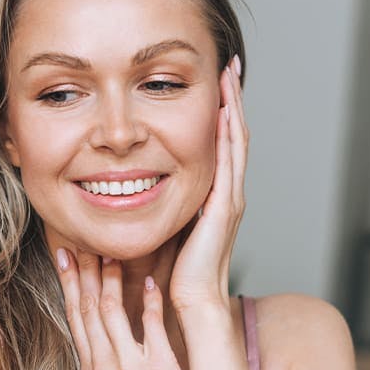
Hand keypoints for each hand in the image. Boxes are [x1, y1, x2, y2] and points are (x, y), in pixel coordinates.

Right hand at [55, 248, 197, 369]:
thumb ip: (104, 363)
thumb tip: (100, 335)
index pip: (74, 317)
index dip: (68, 283)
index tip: (64, 254)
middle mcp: (103, 366)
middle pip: (86, 309)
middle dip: (82, 271)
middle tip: (80, 240)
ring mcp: (128, 368)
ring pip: (110, 313)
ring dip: (109, 280)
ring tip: (111, 252)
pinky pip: (149, 329)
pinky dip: (148, 304)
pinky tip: (151, 283)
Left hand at [170, 56, 247, 312]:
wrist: (193, 303)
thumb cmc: (178, 275)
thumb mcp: (169, 229)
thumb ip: (163, 206)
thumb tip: (134, 187)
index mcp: (215, 197)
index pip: (221, 146)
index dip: (220, 114)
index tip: (214, 84)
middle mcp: (229, 193)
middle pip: (234, 135)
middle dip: (231, 100)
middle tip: (228, 66)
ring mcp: (230, 199)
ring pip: (236, 142)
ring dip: (232, 107)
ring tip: (229, 76)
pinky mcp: (224, 207)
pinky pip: (229, 162)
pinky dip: (227, 134)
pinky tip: (223, 111)